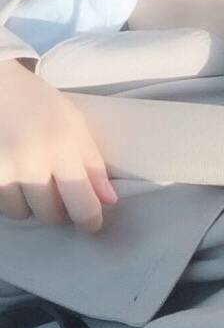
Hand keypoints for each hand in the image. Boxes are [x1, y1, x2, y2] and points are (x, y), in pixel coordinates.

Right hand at [0, 60, 117, 232]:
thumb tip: (109, 200)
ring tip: (31, 176)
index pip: (82, 203)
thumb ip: (93, 164)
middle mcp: (32, 163)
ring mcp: (4, 171)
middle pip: (51, 215)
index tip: (92, 223)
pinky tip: (14, 174)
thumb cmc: (40, 104)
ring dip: (30, 203)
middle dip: (59, 208)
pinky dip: (10, 196)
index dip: (90, 220)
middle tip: (59, 188)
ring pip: (23, 213)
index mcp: (62, 146)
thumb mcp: (76, 125)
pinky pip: (2, 204)